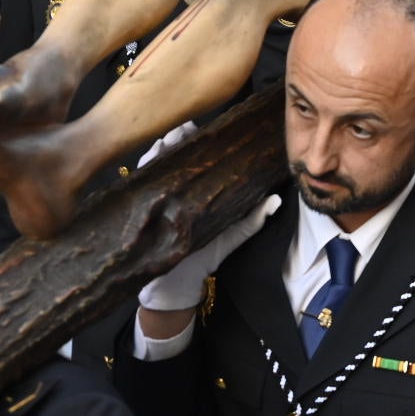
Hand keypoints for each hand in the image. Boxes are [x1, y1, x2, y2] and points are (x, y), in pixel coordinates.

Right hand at [136, 122, 281, 310]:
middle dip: (176, 139)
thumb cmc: (205, 260)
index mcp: (196, 193)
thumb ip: (252, 219)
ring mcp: (156, 198)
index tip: (201, 128)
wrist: (176, 287)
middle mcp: (175, 191)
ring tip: (168, 139)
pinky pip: (138, 184)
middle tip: (183, 129)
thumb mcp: (231, 236)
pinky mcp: (140, 209)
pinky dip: (143, 168)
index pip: (195, 160)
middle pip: (173, 157)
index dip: (196, 141)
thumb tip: (276, 200)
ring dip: (160, 149)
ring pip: (155, 165)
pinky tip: (150, 158)